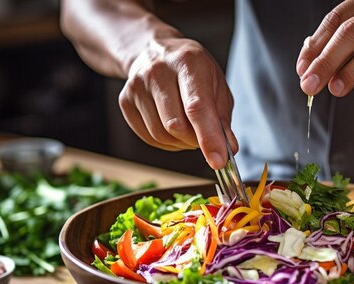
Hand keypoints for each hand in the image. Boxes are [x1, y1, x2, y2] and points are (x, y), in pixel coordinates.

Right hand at [119, 37, 234, 168]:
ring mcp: (137, 86)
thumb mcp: (216, 85)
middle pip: (175, 126)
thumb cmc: (193, 71)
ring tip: (188, 130)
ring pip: (160, 135)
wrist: (156, 51)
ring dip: (180, 143)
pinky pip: (148, 137)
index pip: (196, 107)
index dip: (208, 137)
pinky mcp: (125, 100)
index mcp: (187, 62)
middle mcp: (158, 71)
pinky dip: (166, 142)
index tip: (218, 161)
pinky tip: (172, 129)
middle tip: (204, 135)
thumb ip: (222, 118)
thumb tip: (227, 149)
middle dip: (194, 140)